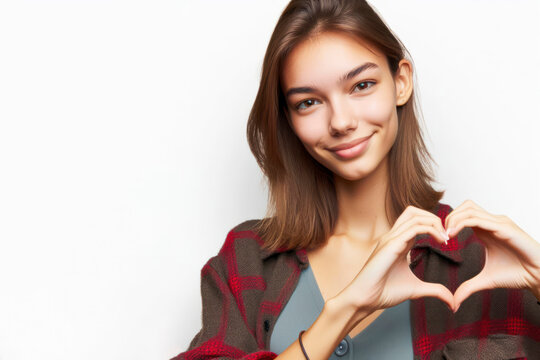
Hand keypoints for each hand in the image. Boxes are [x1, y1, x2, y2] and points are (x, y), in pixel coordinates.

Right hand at [337, 205, 454, 314]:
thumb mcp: (416, 289)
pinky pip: (413, 228)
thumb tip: (452, 302)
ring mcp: (390, 239)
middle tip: (446, 235)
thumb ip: (434, 290)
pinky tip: (439, 241)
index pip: (415, 221)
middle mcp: (393, 237)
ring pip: (414, 215)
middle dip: (433, 218)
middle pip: (413, 211)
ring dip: (434, 222)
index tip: (446, 241)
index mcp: (397, 243)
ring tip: (445, 238)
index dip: (433, 225)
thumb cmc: (384, 292)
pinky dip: (430, 229)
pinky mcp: (391, 245)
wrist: (364, 299)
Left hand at [445, 199, 539, 311]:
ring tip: (446, 235)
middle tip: (440, 234)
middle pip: (465, 206)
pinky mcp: (506, 228)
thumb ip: (469, 287)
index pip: (464, 214)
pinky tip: (453, 235)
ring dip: (453, 219)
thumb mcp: (487, 280)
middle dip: (449, 217)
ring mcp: (500, 223)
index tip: (440, 239)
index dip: (449, 222)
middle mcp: (493, 222)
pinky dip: (462, 223)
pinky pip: (479, 219)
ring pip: (470, 209)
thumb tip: (454, 301)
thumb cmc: (518, 274)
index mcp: (487, 230)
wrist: (539, 277)